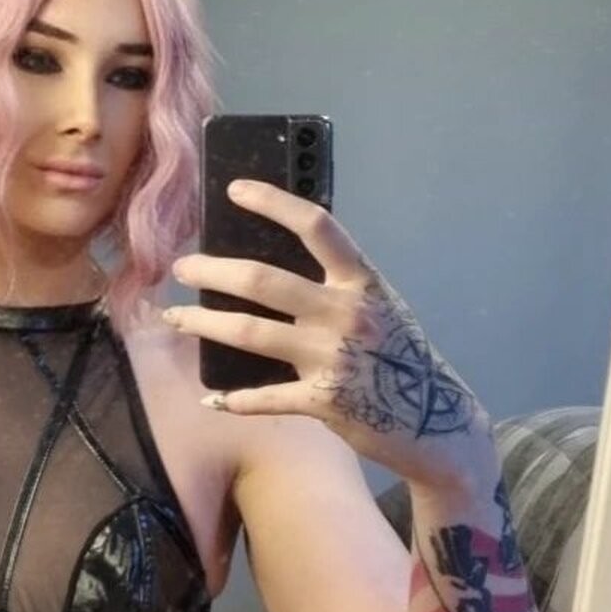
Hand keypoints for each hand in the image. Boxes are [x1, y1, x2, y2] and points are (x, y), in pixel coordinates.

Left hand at [163, 179, 495, 488]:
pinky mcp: (324, 402)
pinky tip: (211, 399)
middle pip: (264, 281)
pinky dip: (234, 400)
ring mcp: (333, 358)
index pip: (317, 227)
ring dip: (204, 322)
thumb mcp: (378, 308)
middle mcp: (346, 313)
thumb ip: (336, 287)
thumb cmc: (398, 357)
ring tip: (174, 316)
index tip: (233, 189)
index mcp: (361, 283)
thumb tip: (274, 268)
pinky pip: (265, 398)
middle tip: (181, 267)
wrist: (436, 421)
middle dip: (213, 270)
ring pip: (251, 332)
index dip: (273, 203)